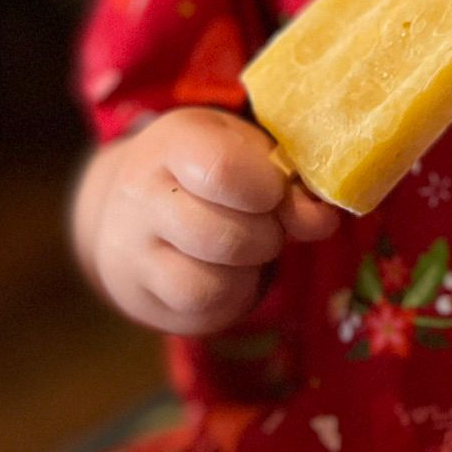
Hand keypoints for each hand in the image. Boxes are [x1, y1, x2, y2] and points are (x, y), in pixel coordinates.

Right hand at [73, 106, 339, 334]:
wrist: (128, 209)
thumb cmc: (204, 171)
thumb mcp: (244, 151)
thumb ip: (288, 180)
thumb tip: (322, 220)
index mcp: (174, 142)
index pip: (221, 169)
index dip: (268, 189)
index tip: (277, 191)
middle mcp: (142, 196)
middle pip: (222, 235)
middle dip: (266, 236)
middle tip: (268, 224)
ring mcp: (133, 252)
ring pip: (208, 284)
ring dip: (248, 272)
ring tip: (248, 251)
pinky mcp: (143, 298)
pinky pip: (200, 310)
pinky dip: (232, 296)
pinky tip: (230, 274)